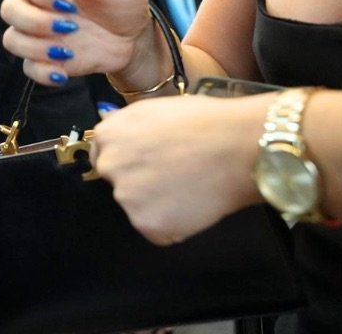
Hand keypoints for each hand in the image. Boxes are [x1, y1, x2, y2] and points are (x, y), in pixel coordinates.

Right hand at [0, 0, 151, 85]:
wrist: (132, 37)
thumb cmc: (122, 2)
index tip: (68, 3)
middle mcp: (38, 6)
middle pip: (9, 9)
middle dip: (34, 21)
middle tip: (70, 27)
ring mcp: (39, 35)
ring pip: (12, 39)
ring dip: (35, 48)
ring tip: (68, 52)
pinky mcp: (45, 59)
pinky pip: (28, 68)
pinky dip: (43, 72)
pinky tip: (63, 73)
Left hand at [90, 95, 266, 244]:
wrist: (237, 146)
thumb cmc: (204, 122)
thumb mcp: (152, 110)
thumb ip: (127, 127)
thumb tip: (116, 135)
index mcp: (107, 135)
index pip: (104, 158)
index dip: (130, 163)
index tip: (149, 165)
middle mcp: (110, 166)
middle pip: (118, 183)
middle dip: (141, 183)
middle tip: (174, 177)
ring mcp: (126, 197)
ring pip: (138, 207)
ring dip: (158, 205)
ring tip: (190, 187)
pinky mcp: (147, 224)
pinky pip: (158, 230)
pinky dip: (175, 225)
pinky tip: (195, 205)